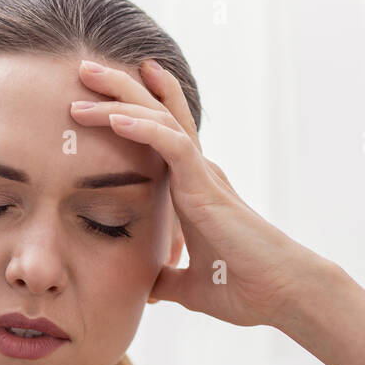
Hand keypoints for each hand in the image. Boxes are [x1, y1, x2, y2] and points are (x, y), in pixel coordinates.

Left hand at [70, 58, 339, 327]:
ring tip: (86, 79)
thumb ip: (168, 280)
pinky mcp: (208, 187)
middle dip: (119, 90)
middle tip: (83, 69)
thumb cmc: (244, 289)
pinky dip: (143, 128)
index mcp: (193, 190)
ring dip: (120, 99)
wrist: (280, 296)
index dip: (132, 113)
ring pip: (160, 120)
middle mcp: (198, 173)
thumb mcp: (190, 285)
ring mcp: (203, 176)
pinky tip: (115, 118)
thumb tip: (147, 288)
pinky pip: (173, 145)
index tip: (96, 98)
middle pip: (156, 116)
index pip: (159, 139)